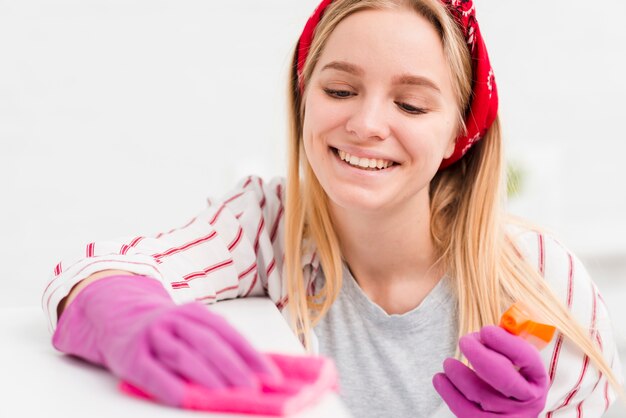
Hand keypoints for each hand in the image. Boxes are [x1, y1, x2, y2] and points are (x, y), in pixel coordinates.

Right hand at [53, 275, 281, 406]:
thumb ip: (217, 343)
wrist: (117, 318)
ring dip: (207, 375)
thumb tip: (255, 369)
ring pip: (183, 355)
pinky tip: (183, 398)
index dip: (250, 354)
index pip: (228, 333)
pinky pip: (151, 372)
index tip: (271, 375)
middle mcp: (174, 320)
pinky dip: (168, 385)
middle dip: (233, 366)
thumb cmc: (165, 331)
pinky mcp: (131, 356)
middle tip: (252, 387)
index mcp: (195, 313)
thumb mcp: (191, 327)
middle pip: (208, 342)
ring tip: (225, 393)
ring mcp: (152, 336)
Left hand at [433, 325, 548, 417]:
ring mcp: (509, 416)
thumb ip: (506, 344)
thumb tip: (486, 329)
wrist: (510, 413)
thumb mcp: (517, 363)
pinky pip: (465, 411)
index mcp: (537, 378)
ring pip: (480, 394)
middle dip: (480, 356)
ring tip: (448, 362)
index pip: (526, 358)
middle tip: (465, 341)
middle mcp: (528, 400)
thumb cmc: (508, 378)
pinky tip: (440, 379)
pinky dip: (449, 393)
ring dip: (459, 374)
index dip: (505, 342)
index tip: (486, 330)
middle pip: (503, 378)